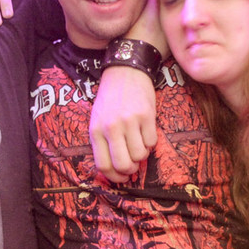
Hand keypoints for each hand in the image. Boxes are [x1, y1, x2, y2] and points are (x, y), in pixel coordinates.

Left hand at [89, 66, 157, 181]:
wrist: (125, 72)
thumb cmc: (110, 99)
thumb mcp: (97, 120)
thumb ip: (103, 142)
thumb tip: (115, 169)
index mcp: (96, 131)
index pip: (103, 166)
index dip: (114, 177)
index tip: (121, 177)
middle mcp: (111, 128)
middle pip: (123, 165)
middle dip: (130, 171)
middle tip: (133, 165)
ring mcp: (130, 121)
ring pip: (140, 155)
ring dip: (142, 155)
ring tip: (138, 144)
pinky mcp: (147, 115)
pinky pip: (152, 142)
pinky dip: (150, 143)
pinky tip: (145, 132)